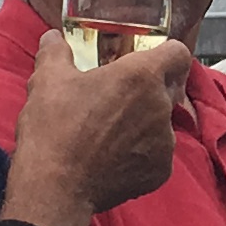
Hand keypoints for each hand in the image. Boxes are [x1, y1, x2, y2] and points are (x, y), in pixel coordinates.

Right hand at [0, 30, 192, 225]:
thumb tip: (53, 38)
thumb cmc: (54, 128)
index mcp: (141, 76)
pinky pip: (156, 155)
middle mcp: (161, 107)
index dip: (166, 53)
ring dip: (142, 124)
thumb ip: (55, 52)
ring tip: (108, 133)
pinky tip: (112, 158)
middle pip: (167, 89)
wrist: (54, 187)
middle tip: (115, 98)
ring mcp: (165, 143)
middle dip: (147, 91)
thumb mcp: (47, 80)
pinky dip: (139, 155)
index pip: (178, 53)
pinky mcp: (160, 172)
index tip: (149, 59)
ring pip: (161, 124)